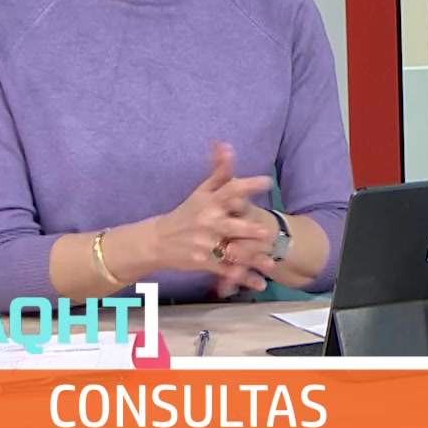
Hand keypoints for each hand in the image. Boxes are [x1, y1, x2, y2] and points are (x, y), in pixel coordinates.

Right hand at [148, 143, 278, 290]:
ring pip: (232, 252)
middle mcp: (208, 223)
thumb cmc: (186, 213)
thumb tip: (226, 144)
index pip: (230, 190)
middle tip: (265, 232)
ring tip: (270, 263)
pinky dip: (243, 279)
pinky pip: (227, 271)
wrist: (158, 241)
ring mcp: (206, 244)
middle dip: (247, 230)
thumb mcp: (201, 191)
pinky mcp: (204, 262)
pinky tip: (260, 284)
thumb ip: (219, 170)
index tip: (266, 181)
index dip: (247, 184)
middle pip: (231, 226)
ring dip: (251, 259)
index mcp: (210, 203)